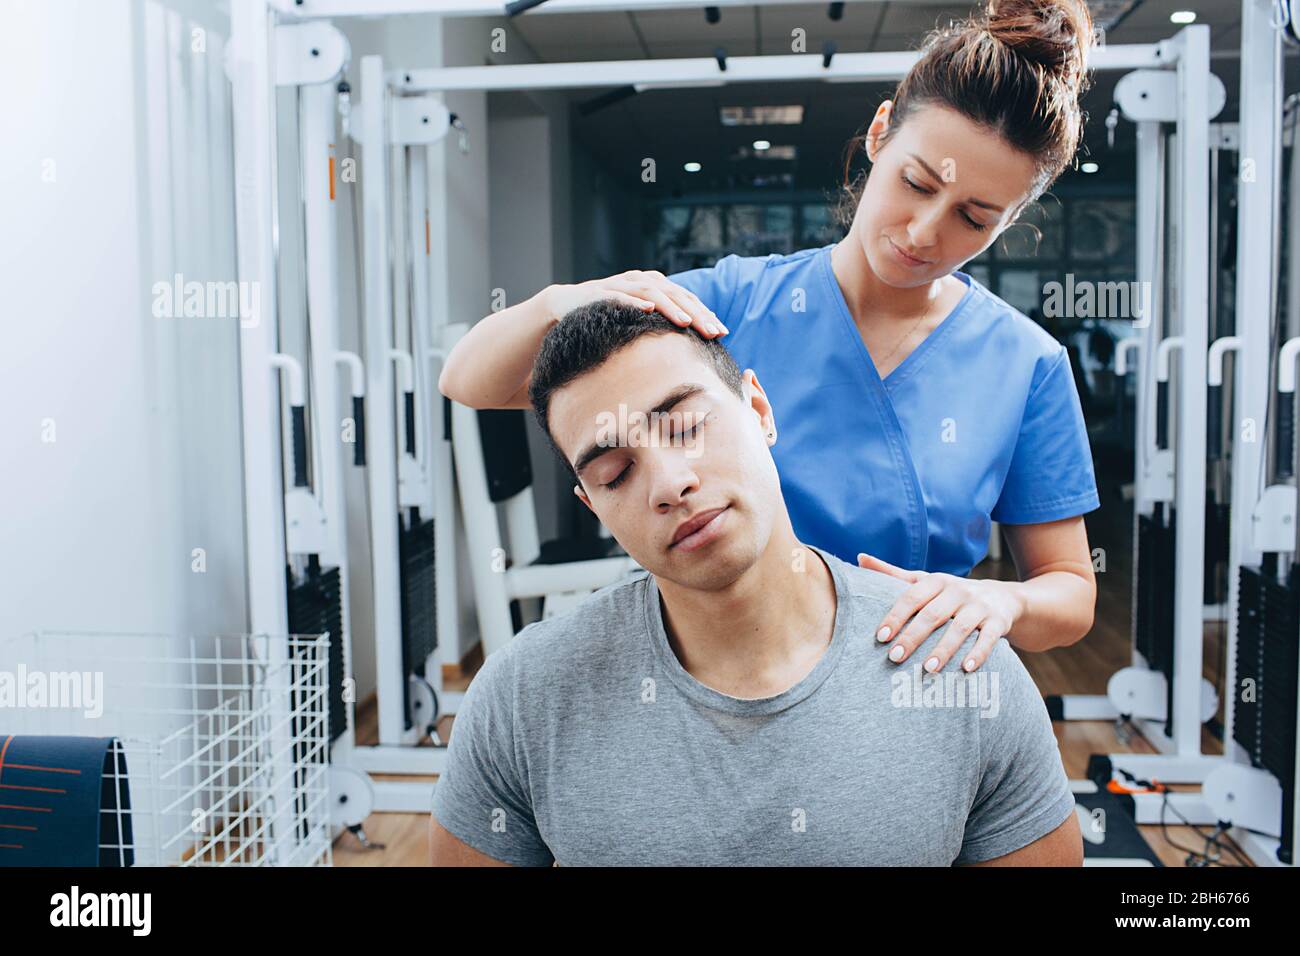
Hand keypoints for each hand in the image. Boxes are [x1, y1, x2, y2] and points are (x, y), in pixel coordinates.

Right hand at [541, 271, 727, 337]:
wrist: (564, 307)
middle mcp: (641, 281)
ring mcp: (621, 284)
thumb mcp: (638, 320)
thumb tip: (691, 351)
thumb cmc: (607, 318)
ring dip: (671, 307)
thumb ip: (661, 326)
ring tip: (687, 323)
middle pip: (676, 294)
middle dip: (696, 313)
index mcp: (655, 286)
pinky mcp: (601, 292)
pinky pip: (620, 296)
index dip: (705, 314)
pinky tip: (649, 310)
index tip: (723, 333)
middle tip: (714, 332)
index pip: (686, 299)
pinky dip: (635, 301)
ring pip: (652, 292)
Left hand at [857, 553, 1022, 672]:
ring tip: (927, 669)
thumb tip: (860, 557)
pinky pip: (988, 639)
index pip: (912, 597)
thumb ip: (893, 574)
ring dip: (944, 649)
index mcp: (936, 581)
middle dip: (913, 637)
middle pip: (933, 614)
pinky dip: (979, 654)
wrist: (1003, 597)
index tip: (880, 637)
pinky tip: (966, 669)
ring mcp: (979, 606)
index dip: (896, 616)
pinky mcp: (998, 622)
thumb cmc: (951, 593)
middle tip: (895, 658)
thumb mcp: (925, 580)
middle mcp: (958, 591)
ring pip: (960, 628)